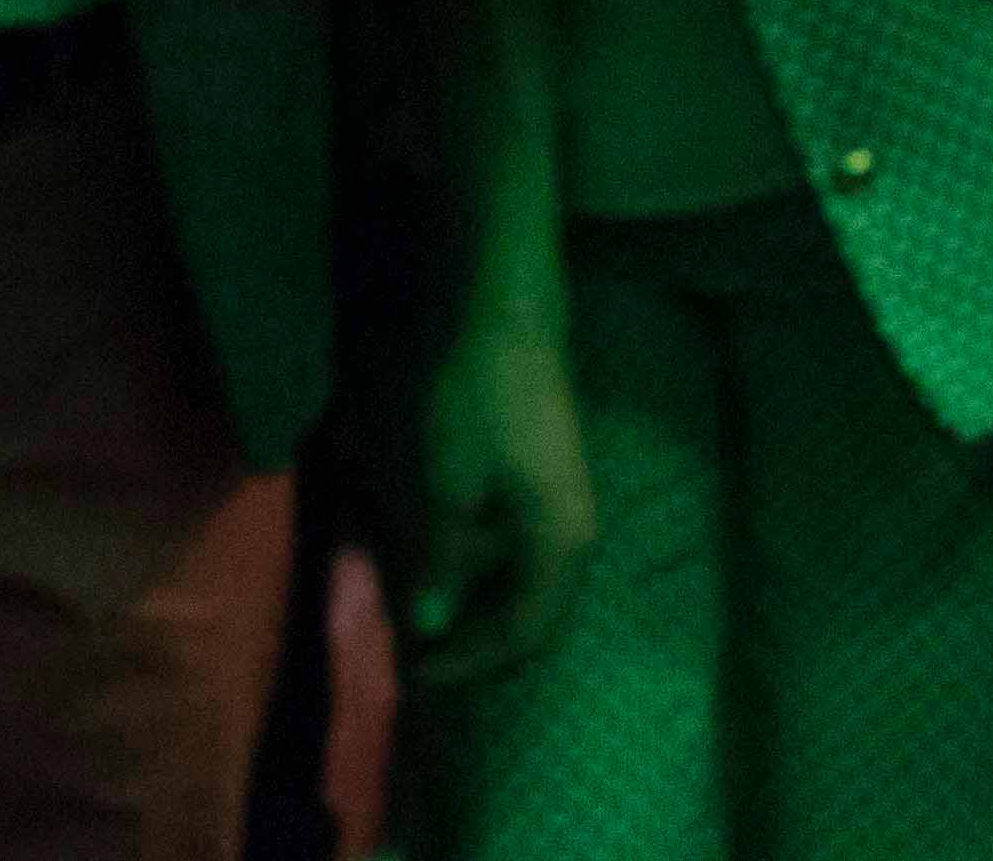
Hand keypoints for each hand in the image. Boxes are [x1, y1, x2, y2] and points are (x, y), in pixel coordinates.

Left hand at [403, 315, 597, 686]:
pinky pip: (520, 555)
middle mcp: (575, 538)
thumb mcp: (452, 482)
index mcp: (561, 545)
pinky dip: (482, 570)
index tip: (417, 670)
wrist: (512, 323)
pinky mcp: (549, 491)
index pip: (521, 634)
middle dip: (475, 641)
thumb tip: (430, 624)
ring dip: (476, 605)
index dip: (469, 660)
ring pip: (525, 587)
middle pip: (531, 618)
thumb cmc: (481, 400)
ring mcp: (566, 513)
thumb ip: (445, 557)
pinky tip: (445, 561)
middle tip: (420, 652)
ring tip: (424, 610)